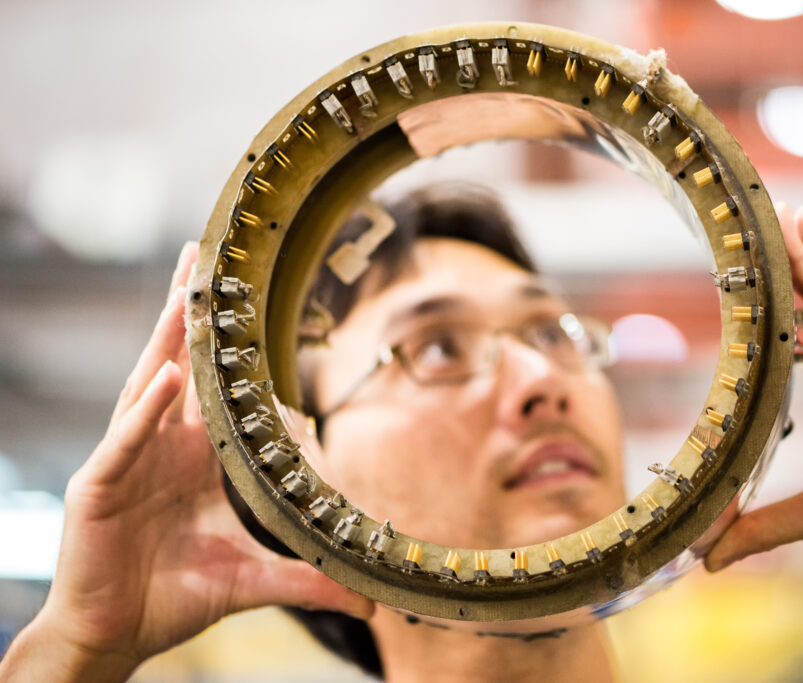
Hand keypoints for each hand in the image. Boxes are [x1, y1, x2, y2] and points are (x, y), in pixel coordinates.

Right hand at [1, 243, 372, 681]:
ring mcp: (127, 462)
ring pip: (147, 386)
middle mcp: (160, 448)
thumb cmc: (175, 594)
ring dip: (167, 339)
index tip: (250, 299)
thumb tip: (367, 601)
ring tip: (187, 291)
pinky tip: (167, 377)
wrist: (118, 634)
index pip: (213, 387)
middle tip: (206, 254)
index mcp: (194, 457)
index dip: (228, 344)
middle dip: (190, 312)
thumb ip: (307, 579)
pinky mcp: (99, 490)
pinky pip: (125, 443)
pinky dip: (146, 412)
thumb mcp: (252, 579)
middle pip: (176, 367)